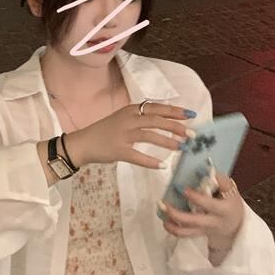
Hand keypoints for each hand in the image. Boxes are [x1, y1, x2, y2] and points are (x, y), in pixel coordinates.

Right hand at [73, 100, 195, 172]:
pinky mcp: (118, 151)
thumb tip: (164, 120)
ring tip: (180, 148)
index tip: (190, 115)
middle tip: (190, 134)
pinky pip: (138, 156)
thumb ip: (141, 118)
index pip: (157, 108)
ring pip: (149, 136)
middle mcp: (129, 119)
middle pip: (156, 120)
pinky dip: (150, 162)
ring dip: (167, 142)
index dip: (174, 111)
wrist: (84, 142)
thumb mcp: (124, 118)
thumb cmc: (106, 132)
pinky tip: (162, 166)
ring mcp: (123, 135)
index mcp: (132, 109)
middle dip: (175, 126)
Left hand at [159, 174, 244, 260]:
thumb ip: (218, 179)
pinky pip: (184, 235)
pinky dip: (173, 229)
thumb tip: (203, 168)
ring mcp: (205, 230)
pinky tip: (165, 220)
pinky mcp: (198, 234)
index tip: (184, 189)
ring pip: (186, 231)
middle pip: (193, 221)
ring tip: (162, 212)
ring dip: (171, 223)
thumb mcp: (230, 188)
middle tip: (164, 204)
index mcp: (224, 209)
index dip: (196, 198)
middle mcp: (214, 222)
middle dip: (177, 214)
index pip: (209, 204)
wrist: (234, 224)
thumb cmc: (230, 202)